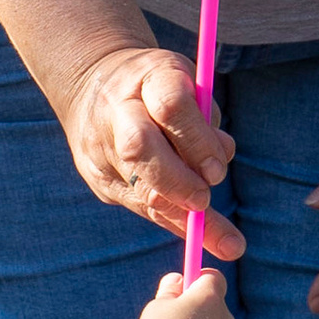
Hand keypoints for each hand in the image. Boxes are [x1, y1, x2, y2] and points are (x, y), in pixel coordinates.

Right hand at [63, 41, 244, 260]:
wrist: (92, 85)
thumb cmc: (159, 87)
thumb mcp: (188, 85)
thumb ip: (205, 122)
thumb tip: (216, 171)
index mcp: (146, 77)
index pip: (171, 105)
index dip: (197, 141)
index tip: (217, 170)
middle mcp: (116, 110)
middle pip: (140, 148)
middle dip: (177, 182)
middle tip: (205, 202)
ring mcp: (99, 145)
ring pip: (139, 188)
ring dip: (182, 217)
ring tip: (226, 241)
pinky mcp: (95, 176)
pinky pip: (138, 205)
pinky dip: (172, 219)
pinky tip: (199, 234)